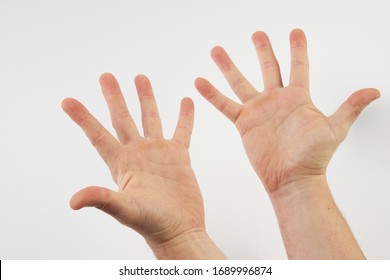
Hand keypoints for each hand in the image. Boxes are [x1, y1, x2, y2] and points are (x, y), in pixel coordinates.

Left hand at [62, 73, 221, 258]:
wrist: (180, 228)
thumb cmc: (152, 223)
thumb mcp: (126, 210)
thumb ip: (103, 199)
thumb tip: (74, 201)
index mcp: (122, 163)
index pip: (98, 136)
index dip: (83, 118)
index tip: (67, 101)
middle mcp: (138, 154)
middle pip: (123, 119)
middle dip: (114, 97)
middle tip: (106, 76)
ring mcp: (158, 153)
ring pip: (151, 118)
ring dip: (146, 98)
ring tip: (140, 77)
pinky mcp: (179, 156)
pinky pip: (181, 130)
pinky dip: (184, 116)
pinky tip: (185, 100)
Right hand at [195, 29, 378, 193]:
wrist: (292, 179)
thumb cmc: (315, 157)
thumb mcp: (335, 129)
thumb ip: (350, 107)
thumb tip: (374, 90)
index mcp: (298, 97)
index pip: (298, 66)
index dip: (297, 48)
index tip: (295, 31)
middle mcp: (276, 100)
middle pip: (268, 68)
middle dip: (263, 50)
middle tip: (258, 33)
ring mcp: (258, 110)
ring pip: (240, 82)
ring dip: (228, 66)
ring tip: (217, 50)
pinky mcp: (244, 123)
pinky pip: (225, 105)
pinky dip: (212, 94)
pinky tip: (200, 82)